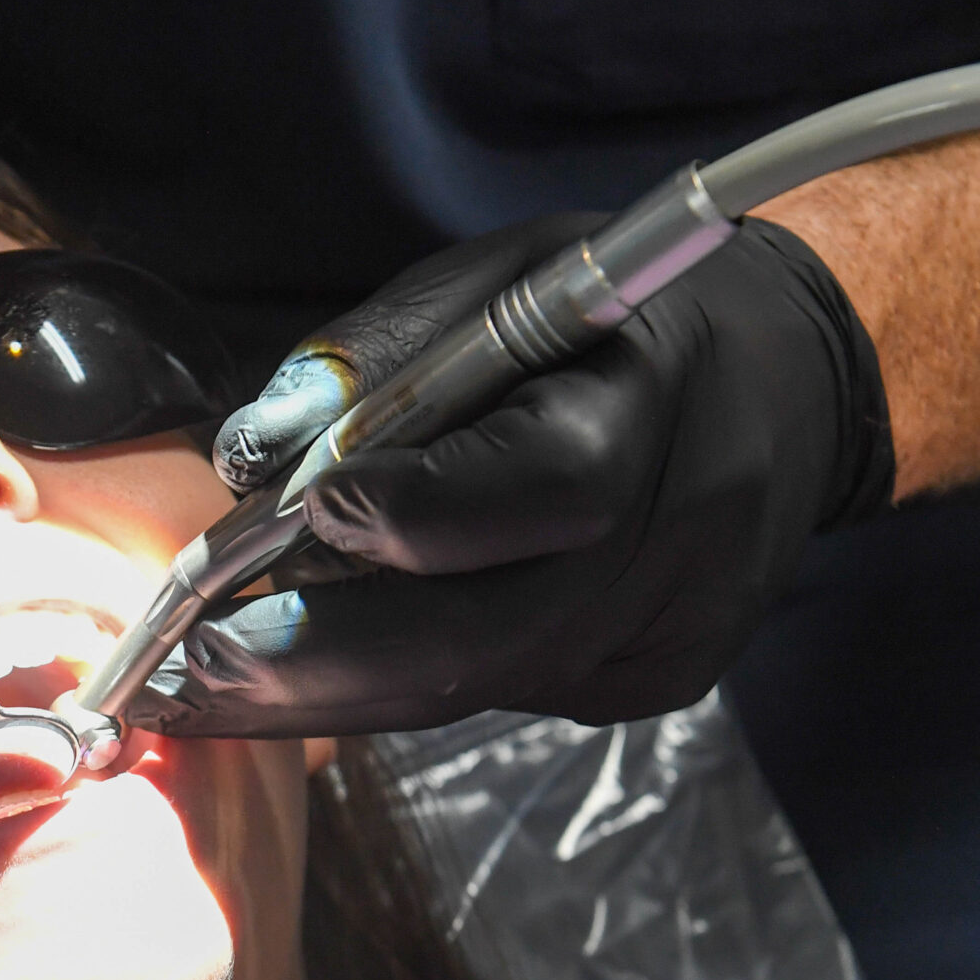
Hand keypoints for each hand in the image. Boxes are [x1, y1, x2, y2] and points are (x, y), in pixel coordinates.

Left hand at [129, 216, 893, 736]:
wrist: (785, 392)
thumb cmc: (615, 322)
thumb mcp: (508, 281)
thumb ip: (377, 359)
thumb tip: (250, 453)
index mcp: (653, 415)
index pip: (537, 488)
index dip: (410, 513)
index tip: (294, 516)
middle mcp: (674, 548)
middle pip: (483, 636)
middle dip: (320, 655)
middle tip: (193, 657)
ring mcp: (662, 637)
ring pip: (467, 690)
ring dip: (318, 696)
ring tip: (195, 690)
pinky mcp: (641, 685)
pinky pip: (488, 697)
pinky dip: (379, 691)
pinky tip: (287, 684)